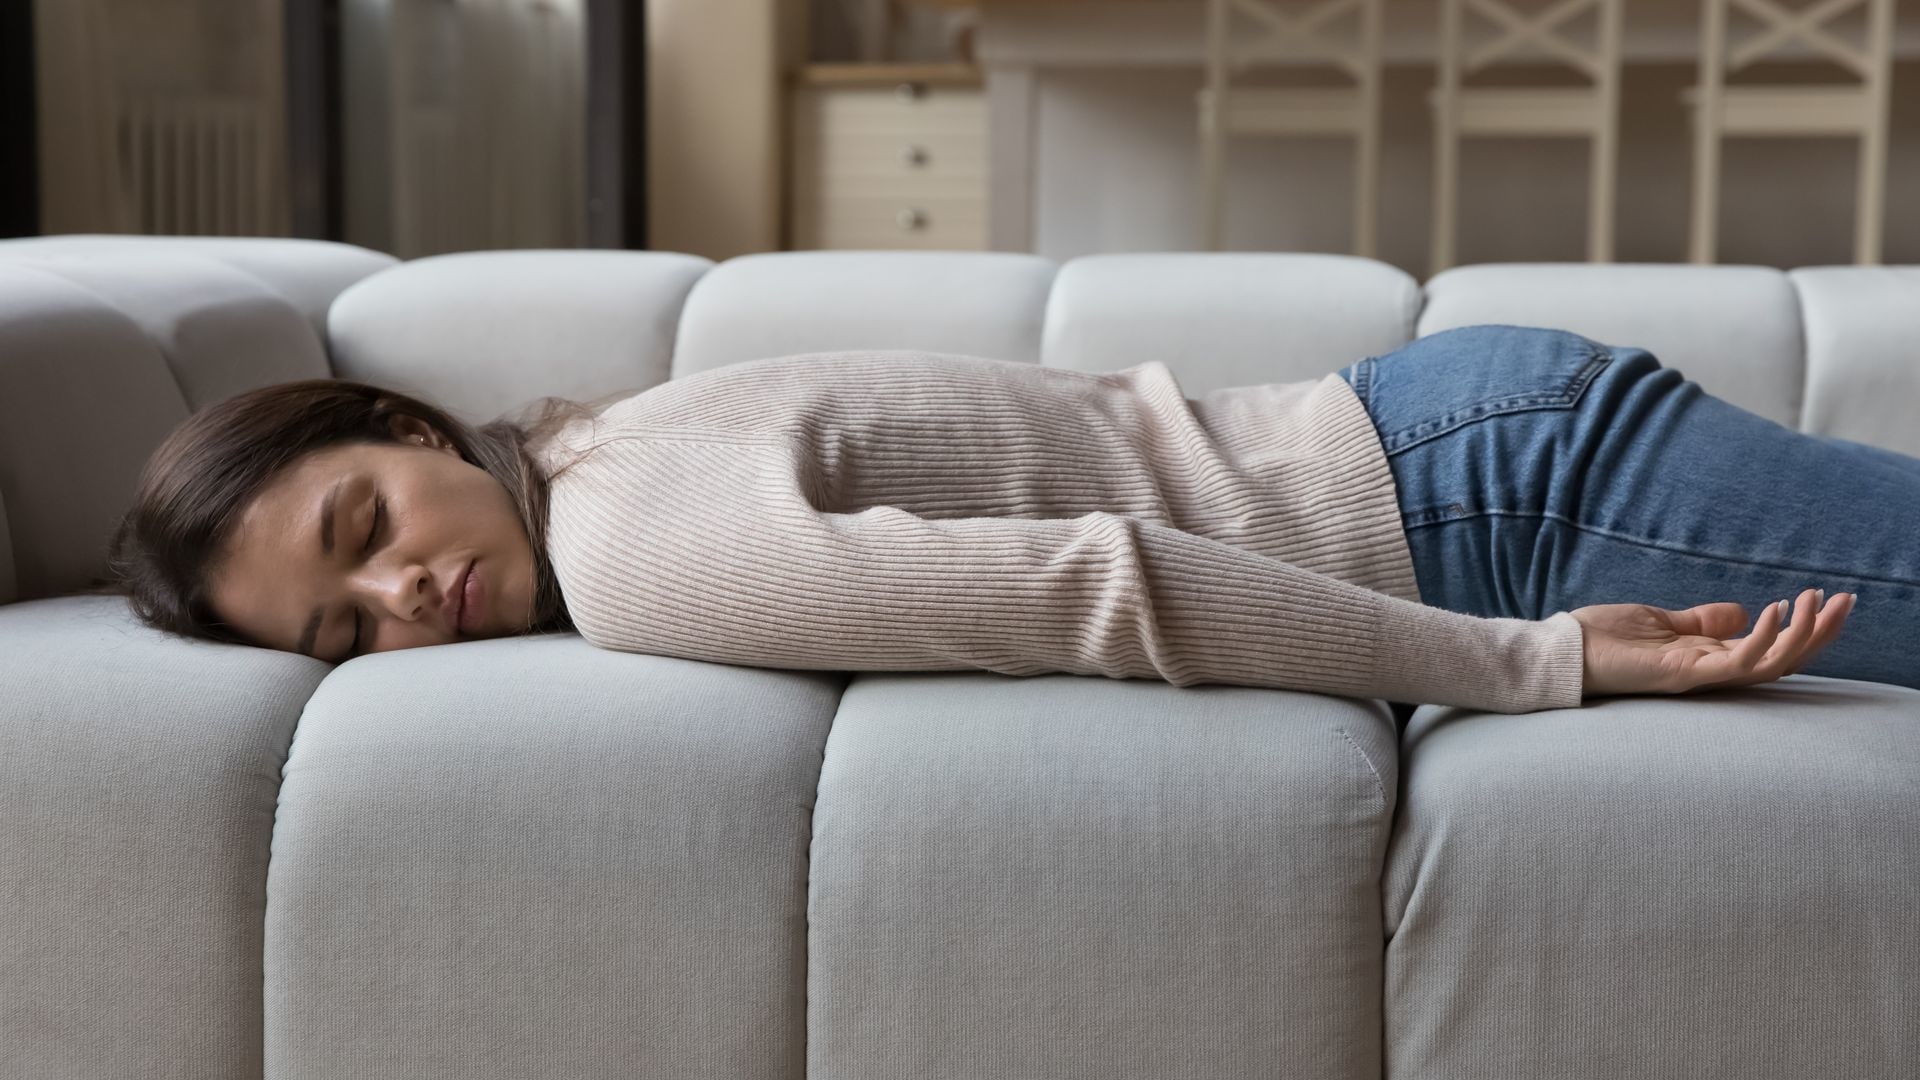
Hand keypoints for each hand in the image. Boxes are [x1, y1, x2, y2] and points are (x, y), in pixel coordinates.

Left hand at [1570, 587, 1855, 698]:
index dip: (1799, 628)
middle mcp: (1711, 669)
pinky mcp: (1683, 674)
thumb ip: (1702, 621)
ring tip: (1819, 602)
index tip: (1818, 598)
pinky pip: (1736, 662)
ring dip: (1802, 634)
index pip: (1769, 649)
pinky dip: (1761, 638)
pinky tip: (1776, 610)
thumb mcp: (1662, 622)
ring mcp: (1699, 675)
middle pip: (1782, 660)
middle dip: (1819, 633)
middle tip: (1846, 600)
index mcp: (1708, 657)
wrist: (1564, 652)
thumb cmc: (1605, 639)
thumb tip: (1743, 611)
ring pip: (1771, 665)